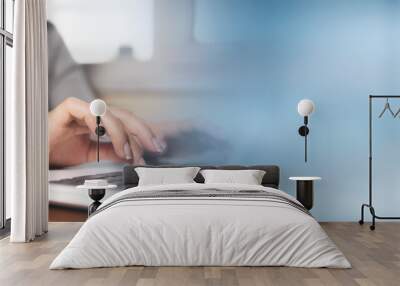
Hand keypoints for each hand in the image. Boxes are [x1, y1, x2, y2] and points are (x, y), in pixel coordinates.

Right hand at [48, 97, 165, 166]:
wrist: (33, 154)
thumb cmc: (57, 151)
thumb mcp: (93, 156)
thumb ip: (112, 153)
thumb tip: (132, 156)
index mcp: (101, 123)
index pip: (128, 123)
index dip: (144, 132)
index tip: (158, 145)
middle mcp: (95, 114)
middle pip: (126, 116)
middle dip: (143, 131)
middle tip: (155, 147)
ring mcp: (84, 109)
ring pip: (113, 115)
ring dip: (124, 134)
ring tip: (129, 153)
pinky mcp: (71, 107)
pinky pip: (91, 112)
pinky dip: (103, 125)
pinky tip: (107, 139)